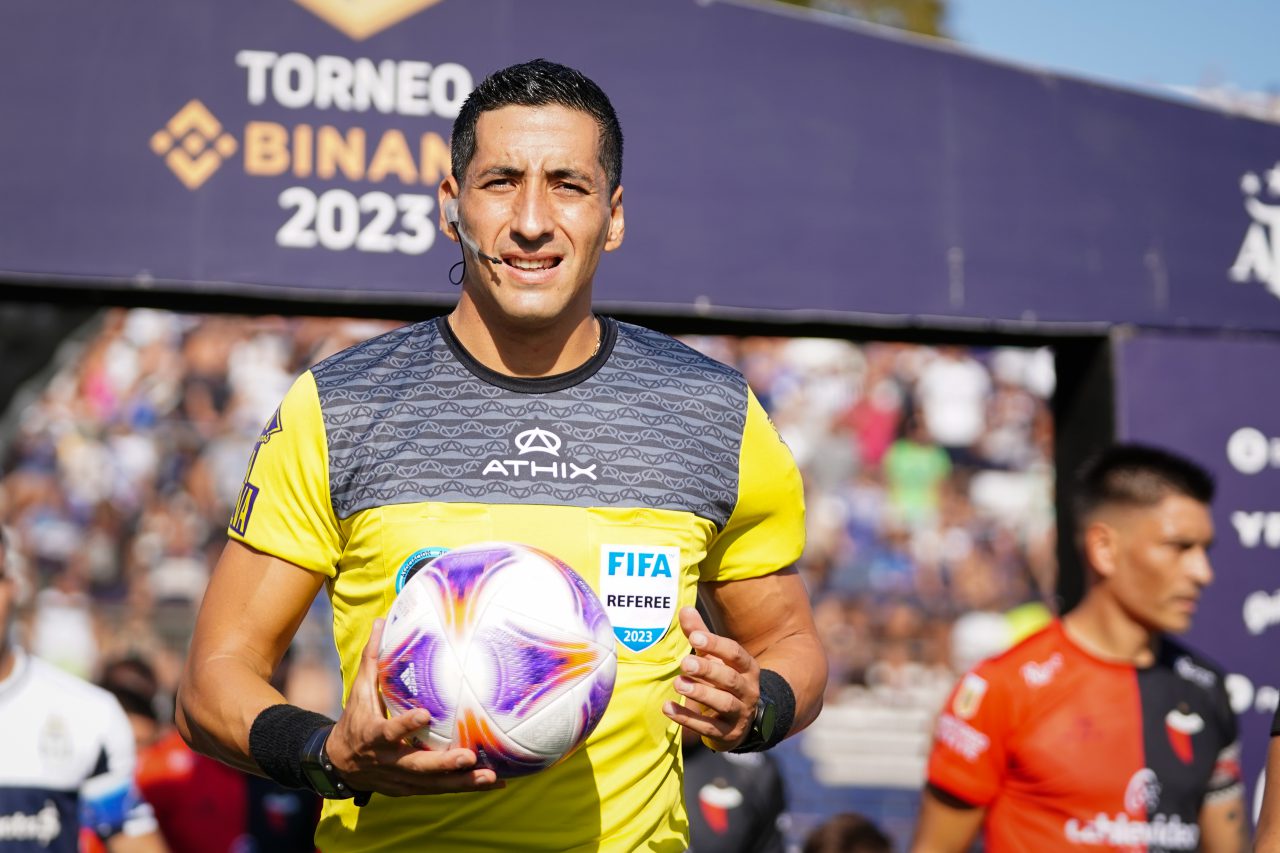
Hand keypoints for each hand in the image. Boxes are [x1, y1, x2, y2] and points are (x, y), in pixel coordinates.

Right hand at [324, 618, 504, 795]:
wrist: (339, 764)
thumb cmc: (355, 719)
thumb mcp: (359, 691)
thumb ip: (372, 658)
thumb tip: (381, 620)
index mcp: (373, 736)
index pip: (388, 731)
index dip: (405, 725)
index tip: (424, 715)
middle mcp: (388, 761)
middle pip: (417, 766)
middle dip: (444, 764)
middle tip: (469, 756)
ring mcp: (400, 779)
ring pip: (433, 784)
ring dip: (463, 781)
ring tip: (492, 776)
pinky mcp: (410, 789)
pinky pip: (440, 789)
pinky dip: (465, 786)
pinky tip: (494, 781)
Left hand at [662, 606, 759, 750]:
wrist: (741, 720)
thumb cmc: (723, 680)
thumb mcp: (715, 658)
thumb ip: (700, 635)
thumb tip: (684, 609)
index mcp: (747, 667)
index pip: (735, 653)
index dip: (716, 644)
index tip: (695, 637)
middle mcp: (748, 690)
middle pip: (730, 679)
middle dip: (708, 670)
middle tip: (684, 663)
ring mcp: (740, 714)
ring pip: (723, 703)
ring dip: (700, 694)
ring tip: (678, 683)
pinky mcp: (728, 734)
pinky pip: (708, 727)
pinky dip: (687, 718)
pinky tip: (668, 708)